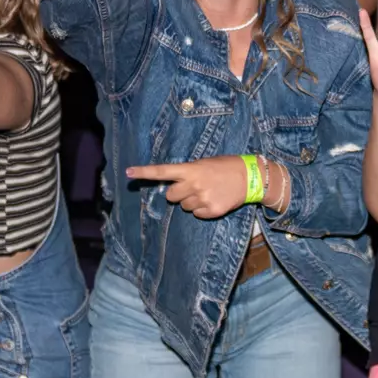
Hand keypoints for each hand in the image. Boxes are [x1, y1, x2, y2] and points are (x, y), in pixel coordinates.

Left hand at [126, 155, 257, 218]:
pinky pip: (197, 214)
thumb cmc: (224, 167)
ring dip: (191, 201)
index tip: (128, 172)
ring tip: (207, 192)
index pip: (162, 172)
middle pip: (171, 196)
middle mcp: (194, 185)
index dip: (144, 172)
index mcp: (190, 170)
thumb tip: (174, 187)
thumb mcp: (204, 163)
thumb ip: (188, 173)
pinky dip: (202, 209)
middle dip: (178, 193)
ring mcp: (202, 199)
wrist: (249, 177)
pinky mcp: (211, 211)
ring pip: (184, 207)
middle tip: (192, 186)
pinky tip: (214, 199)